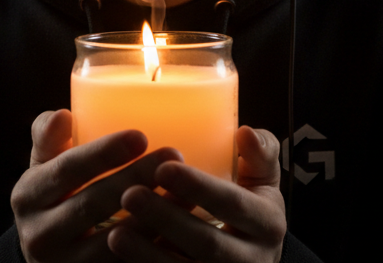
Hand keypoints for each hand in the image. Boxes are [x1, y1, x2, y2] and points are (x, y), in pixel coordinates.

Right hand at [12, 109, 183, 262]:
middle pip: (93, 203)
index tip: (140, 136)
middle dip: (136, 178)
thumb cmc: (54, 196)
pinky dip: (156, 248)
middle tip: (174, 155)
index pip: (67, 169)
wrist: (48, 254)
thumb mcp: (44, 167)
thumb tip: (62, 114)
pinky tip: (182, 230)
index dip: (103, 153)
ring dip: (153, 216)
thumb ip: (48, 138)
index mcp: (28, 196)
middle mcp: (39, 234)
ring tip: (187, 191)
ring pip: (115, 241)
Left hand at [107, 126, 286, 261]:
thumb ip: (260, 154)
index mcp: (267, 223)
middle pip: (206, 243)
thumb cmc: (251, 209)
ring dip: (148, 254)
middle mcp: (252, 259)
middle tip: (130, 194)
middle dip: (167, 220)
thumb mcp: (264, 181)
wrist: (255, 260)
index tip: (163, 168)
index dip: (199, 188)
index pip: (233, 205)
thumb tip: (245, 132)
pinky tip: (118, 259)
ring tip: (115, 233)